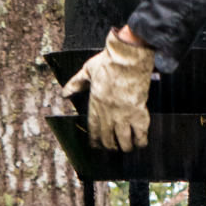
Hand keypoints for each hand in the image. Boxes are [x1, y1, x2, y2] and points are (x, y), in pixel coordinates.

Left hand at [61, 28, 154, 151]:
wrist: (128, 58)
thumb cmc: (109, 62)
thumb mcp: (87, 71)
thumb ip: (76, 83)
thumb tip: (64, 92)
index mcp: (95, 104)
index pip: (93, 129)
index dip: (95, 140)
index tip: (96, 146)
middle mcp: (108, 113)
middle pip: (108, 138)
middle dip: (110, 146)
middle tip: (113, 147)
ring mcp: (123, 115)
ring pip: (123, 140)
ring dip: (125, 146)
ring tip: (127, 147)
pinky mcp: (138, 113)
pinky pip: (140, 133)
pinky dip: (141, 141)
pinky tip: (140, 143)